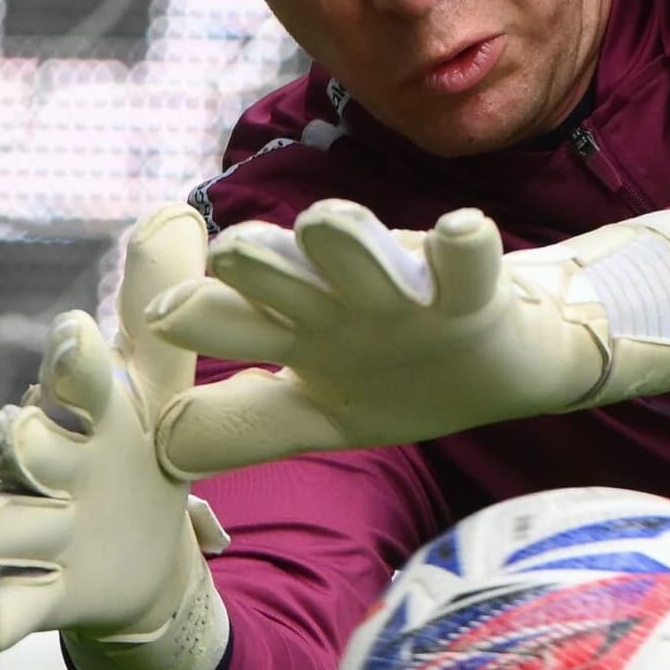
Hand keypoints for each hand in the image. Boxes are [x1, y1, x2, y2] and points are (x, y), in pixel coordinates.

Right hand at [0, 205, 230, 669]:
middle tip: (32, 436)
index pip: (74, 377)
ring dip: (4, 524)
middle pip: (13, 444)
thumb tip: (176, 208)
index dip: (73, 361)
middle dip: (19, 440)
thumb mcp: (164, 388)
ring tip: (8, 529)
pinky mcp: (40, 591)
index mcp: (87, 413)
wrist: (143, 553)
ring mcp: (36, 528)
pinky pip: (2, 606)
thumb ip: (165, 310)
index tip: (80, 334)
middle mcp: (45, 465)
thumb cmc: (142, 450)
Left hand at [145, 199, 669, 476]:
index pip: (227, 319)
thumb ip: (243, 426)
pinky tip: (459, 232)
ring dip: (343, 237)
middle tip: (232, 253)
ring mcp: (404, 290)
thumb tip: (162, 446)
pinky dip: (465, 245)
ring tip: (325, 223)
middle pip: (280, 273)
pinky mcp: (471, 288)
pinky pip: (469, 261)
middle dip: (255, 261)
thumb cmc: (402, 376)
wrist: (507, 357)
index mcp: (294, 328)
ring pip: (362, 253)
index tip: (162, 319)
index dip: (195, 316)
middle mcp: (336, 299)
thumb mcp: (320, 414)